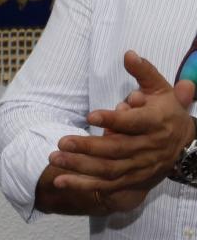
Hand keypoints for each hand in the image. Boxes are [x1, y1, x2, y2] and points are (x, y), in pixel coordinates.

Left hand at [51, 51, 195, 194]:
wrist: (184, 143)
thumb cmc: (166, 110)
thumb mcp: (160, 88)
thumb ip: (144, 72)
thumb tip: (128, 53)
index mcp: (157, 122)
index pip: (134, 123)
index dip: (113, 120)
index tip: (90, 115)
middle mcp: (149, 147)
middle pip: (116, 150)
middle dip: (87, 147)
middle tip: (61, 141)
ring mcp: (140, 166)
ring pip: (108, 170)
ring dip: (79, 166)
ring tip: (54, 158)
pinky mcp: (132, 180)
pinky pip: (105, 186)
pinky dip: (83, 185)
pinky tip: (60, 181)